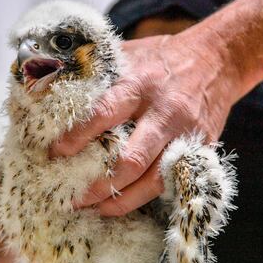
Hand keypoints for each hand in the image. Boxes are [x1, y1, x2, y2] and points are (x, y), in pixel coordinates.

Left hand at [50, 29, 236, 215]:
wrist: (219, 60)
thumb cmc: (162, 58)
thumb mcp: (128, 53)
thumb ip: (94, 71)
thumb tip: (44, 84)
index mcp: (139, 84)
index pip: (104, 114)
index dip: (78, 137)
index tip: (55, 154)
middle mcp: (164, 113)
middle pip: (131, 160)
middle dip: (98, 184)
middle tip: (71, 197)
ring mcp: (185, 137)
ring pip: (154, 181)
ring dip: (121, 201)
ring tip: (95, 209)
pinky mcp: (200, 153)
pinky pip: (172, 185)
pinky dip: (146, 199)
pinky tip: (124, 205)